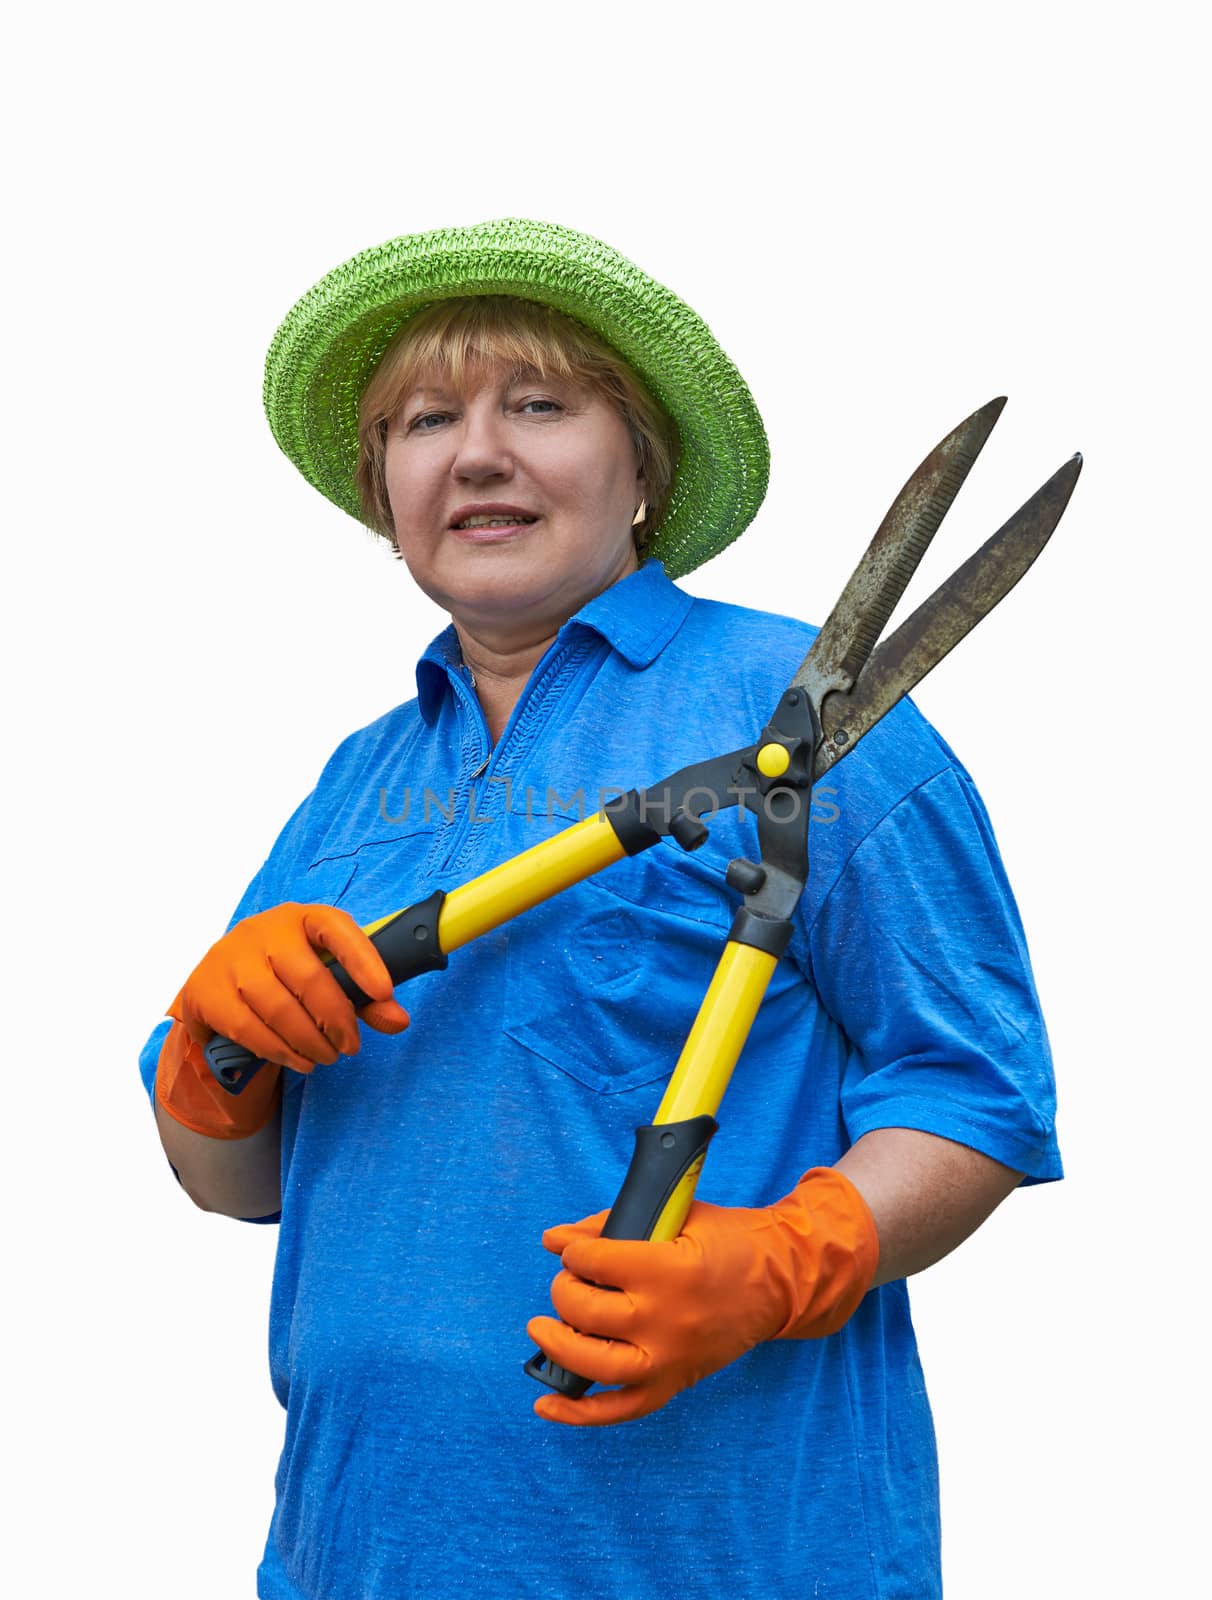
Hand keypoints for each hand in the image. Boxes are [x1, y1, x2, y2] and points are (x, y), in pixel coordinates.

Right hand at [169, 902, 409, 1070]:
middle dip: (337, 1020)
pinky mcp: (206, 990)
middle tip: (351, 1047)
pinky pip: (248, 1029)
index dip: (363, 959)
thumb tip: (399, 1021)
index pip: (335, 928)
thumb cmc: (286, 973)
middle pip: (309, 978)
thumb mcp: (327, 975)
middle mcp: (263, 931)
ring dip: (309, 1042)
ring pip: (279, 1008)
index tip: (385, 992)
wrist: (218, 980)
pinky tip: (298, 1061)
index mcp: (301, 918)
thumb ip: (365, 996)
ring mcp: (230, 958)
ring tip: (327, 1057)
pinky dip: (279, 1051)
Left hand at [528, 1167, 878, 1426]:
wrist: (782, 1281)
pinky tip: (545, 1403)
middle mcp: (668, 1320)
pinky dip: (579, 1413)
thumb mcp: (675, 1216)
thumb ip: (609, 1223)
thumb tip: (552, 1239)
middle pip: (590, 1312)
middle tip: (568, 1278)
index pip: (598, 1262)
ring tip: (541, 1327)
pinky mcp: (675, 1382)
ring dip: (559, 1347)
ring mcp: (672, 1359)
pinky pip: (621, 1410)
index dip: (576, 1252)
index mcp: (671, 1270)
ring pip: (597, 1366)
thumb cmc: (727, 1240)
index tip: (576, 1249)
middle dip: (564, 1291)